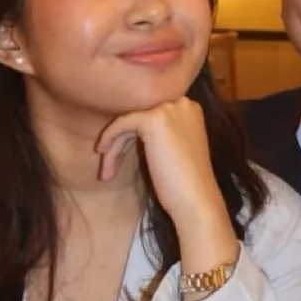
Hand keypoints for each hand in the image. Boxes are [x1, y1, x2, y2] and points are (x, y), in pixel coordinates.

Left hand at [96, 98, 227, 230]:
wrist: (196, 198)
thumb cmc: (185, 182)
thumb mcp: (175, 148)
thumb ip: (161, 133)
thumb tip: (130, 130)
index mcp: (189, 109)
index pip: (152, 116)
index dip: (133, 135)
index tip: (121, 157)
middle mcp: (181, 103)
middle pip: (140, 117)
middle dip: (122, 142)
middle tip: (109, 170)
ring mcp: (168, 109)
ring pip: (130, 121)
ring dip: (115, 147)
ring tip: (106, 174)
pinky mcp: (153, 119)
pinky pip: (123, 123)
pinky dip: (110, 137)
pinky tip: (104, 154)